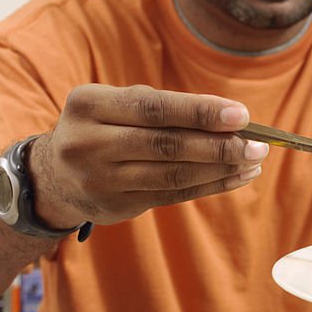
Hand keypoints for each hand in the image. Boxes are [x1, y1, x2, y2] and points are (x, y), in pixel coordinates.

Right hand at [27, 84, 269, 227]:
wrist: (54, 175)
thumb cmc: (101, 128)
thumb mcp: (114, 105)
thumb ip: (162, 107)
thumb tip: (228, 119)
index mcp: (88, 105)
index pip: (153, 109)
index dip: (199, 112)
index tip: (240, 115)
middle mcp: (88, 143)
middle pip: (166, 145)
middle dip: (218, 145)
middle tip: (258, 145)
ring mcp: (100, 180)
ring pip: (172, 175)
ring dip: (220, 168)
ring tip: (253, 161)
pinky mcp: (116, 207)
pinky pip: (172, 195)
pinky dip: (210, 185)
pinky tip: (236, 177)